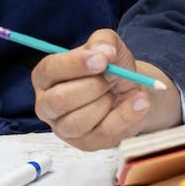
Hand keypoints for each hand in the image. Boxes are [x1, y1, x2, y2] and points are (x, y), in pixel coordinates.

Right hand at [31, 29, 176, 150]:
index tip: (102, 60)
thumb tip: (105, 51)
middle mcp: (47, 104)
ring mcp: (64, 128)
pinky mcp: (85, 143)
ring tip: (118, 91)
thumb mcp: (109, 46)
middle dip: (93, 86)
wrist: (130, 90)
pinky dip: (125, 116)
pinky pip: (102, 133)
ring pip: (78, 121)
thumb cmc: (110, 68)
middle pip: (59, 100)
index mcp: (46, 75)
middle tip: (113, 76)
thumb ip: (104, 42)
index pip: (50, 70)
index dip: (75, 64)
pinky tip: (138, 101)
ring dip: (105, 103)